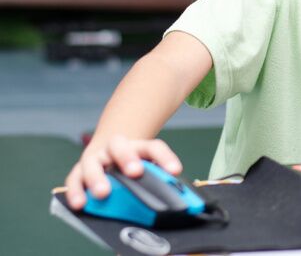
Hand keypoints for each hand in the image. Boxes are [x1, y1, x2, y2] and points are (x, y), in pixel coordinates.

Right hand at [64, 135, 182, 209]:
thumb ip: (156, 180)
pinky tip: (81, 204)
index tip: (175, 171)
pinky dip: (76, 192)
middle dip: (127, 158)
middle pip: (120, 146)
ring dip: (98, 177)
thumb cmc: (132, 167)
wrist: (109, 154)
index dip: (165, 158)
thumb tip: (171, 198)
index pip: (153, 147)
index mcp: (138, 147)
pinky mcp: (78, 172)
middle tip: (135, 172)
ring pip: (93, 162)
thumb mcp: (147, 170)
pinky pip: (74, 180)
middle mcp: (115, 148)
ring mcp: (95, 158)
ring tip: (104, 193)